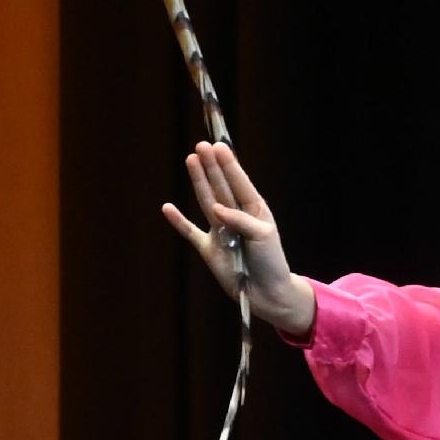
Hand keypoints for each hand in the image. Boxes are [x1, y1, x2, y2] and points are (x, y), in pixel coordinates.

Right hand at [162, 141, 316, 338]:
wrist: (265, 293)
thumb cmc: (271, 262)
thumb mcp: (263, 237)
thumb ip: (241, 221)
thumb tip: (216, 209)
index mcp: (254, 210)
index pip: (239, 182)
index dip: (229, 165)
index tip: (219, 146)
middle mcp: (235, 216)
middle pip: (220, 187)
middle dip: (211, 167)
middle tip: (201, 146)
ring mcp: (220, 231)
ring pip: (206, 201)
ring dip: (199, 182)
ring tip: (191, 160)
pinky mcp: (208, 248)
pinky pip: (190, 232)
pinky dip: (179, 221)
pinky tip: (168, 207)